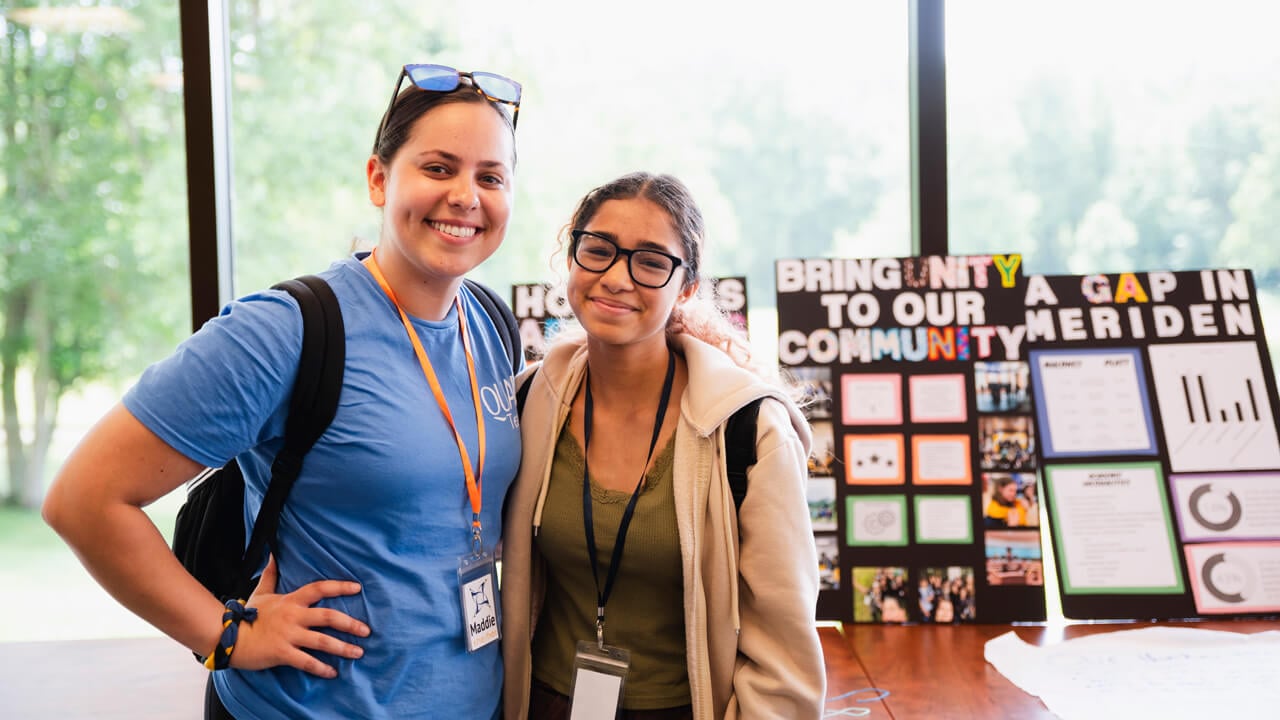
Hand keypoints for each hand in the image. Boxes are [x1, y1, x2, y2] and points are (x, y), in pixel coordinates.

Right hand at [229, 555, 369, 677]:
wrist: (228, 637)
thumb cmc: (247, 615)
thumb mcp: (261, 592)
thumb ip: (270, 574)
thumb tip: (272, 554)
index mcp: (291, 600)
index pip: (320, 589)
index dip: (339, 587)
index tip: (358, 588)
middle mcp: (293, 616)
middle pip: (328, 617)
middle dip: (350, 624)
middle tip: (367, 630)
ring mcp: (289, 635)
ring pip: (322, 641)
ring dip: (343, 648)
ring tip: (359, 652)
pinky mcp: (282, 653)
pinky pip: (306, 662)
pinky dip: (321, 668)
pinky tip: (333, 672)